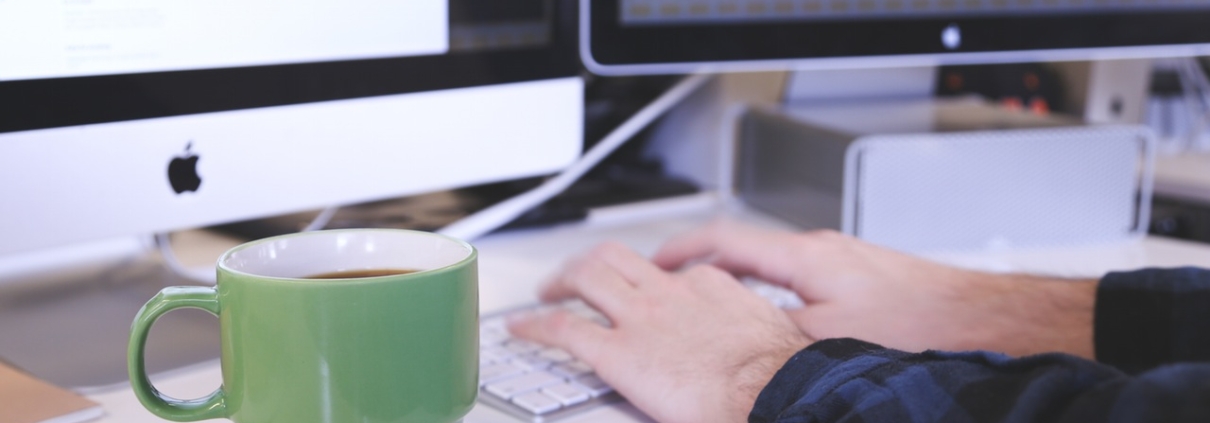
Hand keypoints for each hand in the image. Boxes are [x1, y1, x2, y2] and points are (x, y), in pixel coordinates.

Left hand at [508, 242, 810, 422]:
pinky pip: (563, 329)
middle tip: (574, 275)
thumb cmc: (776, 374)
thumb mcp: (766, 333)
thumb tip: (745, 346)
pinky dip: (535, 325)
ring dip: (559, 280)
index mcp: (708, 287)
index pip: (667, 271)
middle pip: (615, 257)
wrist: (772, 393)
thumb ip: (744, 328)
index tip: (641, 288)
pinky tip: (521, 328)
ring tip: (546, 290)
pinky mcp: (617, 352)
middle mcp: (668, 292)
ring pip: (585, 276)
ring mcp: (639, 318)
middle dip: (589, 261)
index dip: (646, 279)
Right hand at [652, 220, 1096, 357]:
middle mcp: (822, 252)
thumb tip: (737, 353)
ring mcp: (843, 262)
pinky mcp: (863, 279)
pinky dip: (776, 300)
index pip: (723, 241)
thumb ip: (774, 341)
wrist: (985, 319)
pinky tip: (782, 329)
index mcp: (804, 259)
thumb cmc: (921, 324)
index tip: (654, 261)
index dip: (680, 251)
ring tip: (720, 312)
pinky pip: (802, 284)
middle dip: (706, 271)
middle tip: (676, 288)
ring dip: (742, 288)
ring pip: (774, 272)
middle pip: (745, 253)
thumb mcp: (828, 343)